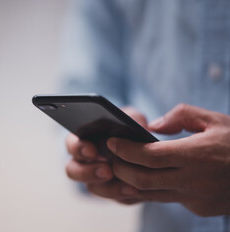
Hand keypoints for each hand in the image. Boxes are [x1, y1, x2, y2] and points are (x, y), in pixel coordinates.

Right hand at [65, 107, 146, 204]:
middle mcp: (82, 161)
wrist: (141, 145)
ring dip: (108, 189)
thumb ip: (128, 119)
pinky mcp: (110, 190)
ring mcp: (94, 178)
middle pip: (73, 171)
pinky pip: (112, 198)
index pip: (71, 144)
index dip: (79, 148)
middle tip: (107, 171)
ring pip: (91, 188)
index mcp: (81, 139)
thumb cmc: (129, 127)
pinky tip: (136, 191)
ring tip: (127, 186)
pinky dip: (124, 195)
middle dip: (88, 172)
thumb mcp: (130, 117)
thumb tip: (132, 127)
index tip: (92, 151)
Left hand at [107, 104, 229, 215]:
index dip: (125, 149)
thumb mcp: (215, 119)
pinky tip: (143, 177)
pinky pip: (167, 199)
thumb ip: (181, 115)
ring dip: (130, 182)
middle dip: (119, 169)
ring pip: (151, 194)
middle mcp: (194, 181)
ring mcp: (197, 198)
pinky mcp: (200, 208)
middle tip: (109, 156)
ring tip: (118, 167)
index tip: (111, 142)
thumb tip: (154, 126)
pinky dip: (151, 189)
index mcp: (197, 155)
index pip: (148, 156)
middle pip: (142, 180)